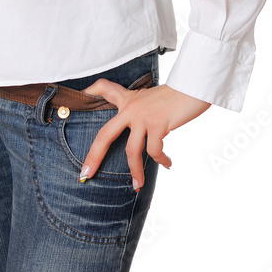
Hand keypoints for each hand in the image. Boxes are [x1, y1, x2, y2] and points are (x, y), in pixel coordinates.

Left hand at [78, 81, 210, 190]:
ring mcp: (143, 117)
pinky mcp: (158, 124)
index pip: (104, 90)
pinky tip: (168, 163)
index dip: (88, 93)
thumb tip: (136, 124)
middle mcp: (131, 108)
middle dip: (94, 156)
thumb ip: (139, 106)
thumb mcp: (150, 96)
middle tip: (85, 174)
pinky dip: (161, 160)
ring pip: (132, 151)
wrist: (192, 87)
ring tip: (137, 185)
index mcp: (128, 100)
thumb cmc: (174, 95)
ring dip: (135, 172)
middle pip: (105, 135)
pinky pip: (154, 150)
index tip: (79, 98)